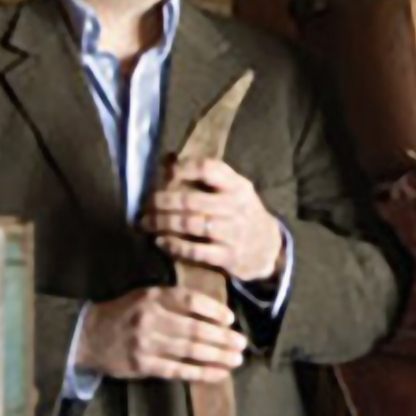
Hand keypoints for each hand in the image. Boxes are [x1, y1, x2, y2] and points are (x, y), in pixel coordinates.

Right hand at [76, 286, 246, 382]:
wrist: (88, 336)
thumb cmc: (124, 313)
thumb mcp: (144, 296)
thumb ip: (172, 300)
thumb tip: (211, 312)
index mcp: (152, 296)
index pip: (189, 300)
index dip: (213, 310)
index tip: (230, 319)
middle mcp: (150, 318)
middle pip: (194, 328)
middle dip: (221, 338)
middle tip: (241, 344)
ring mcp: (145, 343)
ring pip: (189, 350)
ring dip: (216, 356)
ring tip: (236, 359)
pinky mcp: (142, 365)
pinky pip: (177, 370)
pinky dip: (200, 373)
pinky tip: (217, 374)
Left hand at [140, 158, 283, 281]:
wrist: (269, 248)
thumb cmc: (243, 213)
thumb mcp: (236, 191)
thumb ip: (209, 177)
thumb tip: (167, 158)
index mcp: (238, 186)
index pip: (209, 168)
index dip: (183, 168)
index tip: (165, 173)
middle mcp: (236, 206)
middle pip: (192, 200)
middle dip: (163, 202)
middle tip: (146, 204)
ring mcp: (233, 232)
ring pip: (190, 225)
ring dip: (163, 223)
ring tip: (146, 223)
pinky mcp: (229, 256)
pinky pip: (196, 251)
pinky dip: (175, 246)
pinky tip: (161, 242)